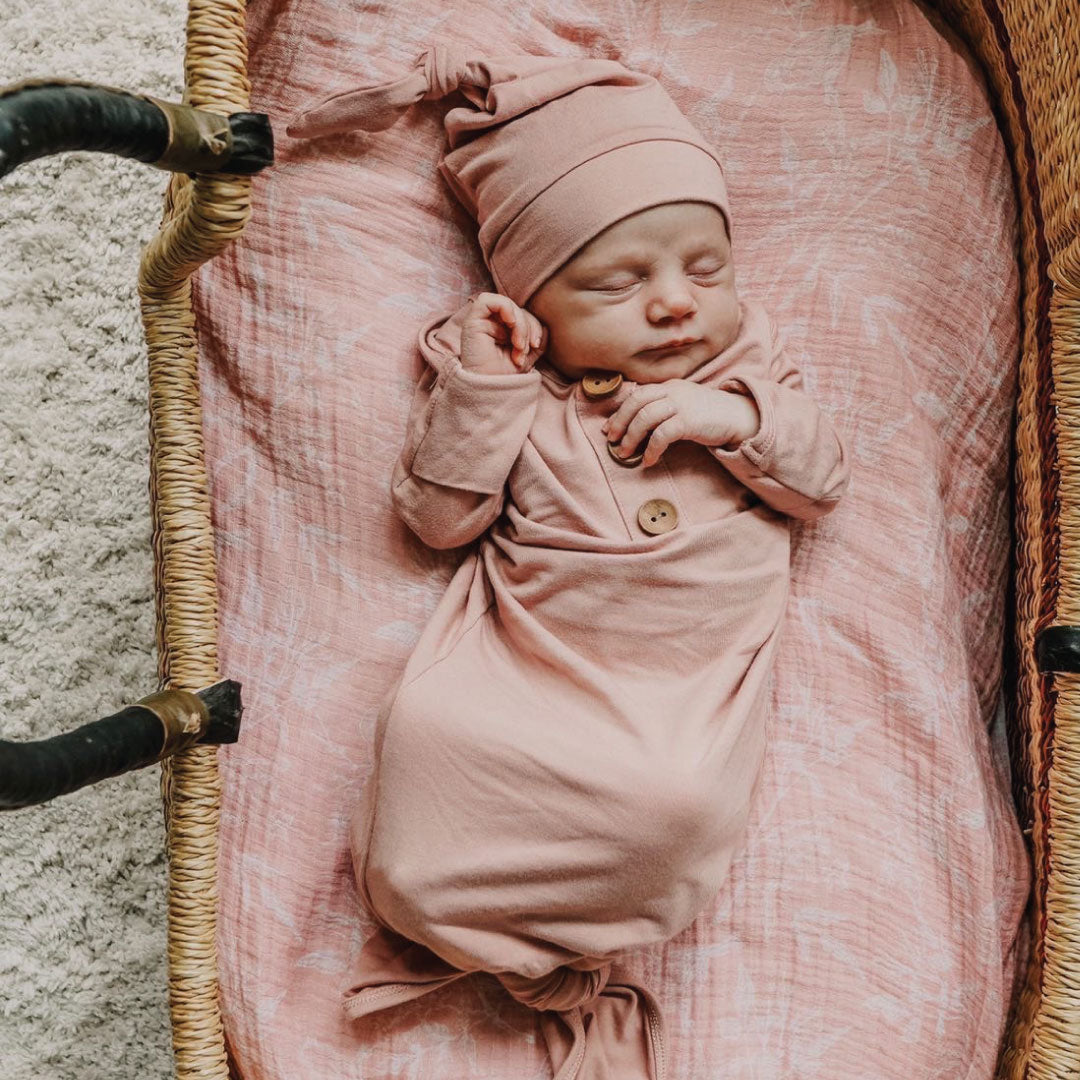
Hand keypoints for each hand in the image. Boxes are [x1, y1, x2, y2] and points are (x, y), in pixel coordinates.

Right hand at [459, 292, 547, 374]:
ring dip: (519, 323)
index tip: (535, 346)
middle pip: (516, 309)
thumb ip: (536, 340)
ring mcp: (481, 322)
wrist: (493, 390)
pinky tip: (511, 323)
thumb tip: (546, 326)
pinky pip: (487, 300)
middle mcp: (491, 324)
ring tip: (518, 345)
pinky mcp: (472, 322)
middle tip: (524, 349)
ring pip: (506, 304)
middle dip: (528, 327)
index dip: (534, 326)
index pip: (522, 315)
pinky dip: (504, 308)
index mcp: (502, 330)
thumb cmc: (506, 376)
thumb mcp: (528, 356)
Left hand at [600, 381, 759, 466]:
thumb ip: (663, 408)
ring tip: (625, 453)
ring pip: (645, 418)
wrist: (737, 417)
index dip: (620, 411)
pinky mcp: (689, 421)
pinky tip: (649, 461)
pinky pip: (661, 435)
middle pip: (636, 402)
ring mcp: (681, 405)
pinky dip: (651, 450)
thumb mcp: (682, 404)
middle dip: (620, 422)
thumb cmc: (707, 415)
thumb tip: (637, 424)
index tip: (609, 428)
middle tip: (612, 440)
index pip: (637, 394)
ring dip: (631, 438)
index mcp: (669, 386)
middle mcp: (673, 391)